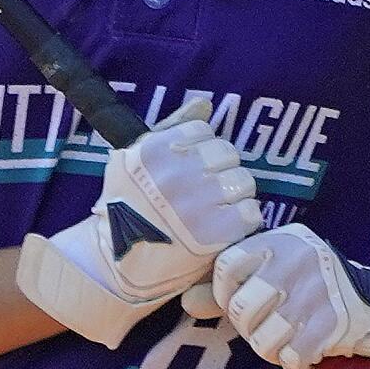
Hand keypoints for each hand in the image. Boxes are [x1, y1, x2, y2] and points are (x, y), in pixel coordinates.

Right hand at [18, 101, 262, 348]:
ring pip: (244, 181)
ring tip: (216, 210)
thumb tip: (206, 103)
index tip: (192, 170)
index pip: (204, 131)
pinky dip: (242, 220)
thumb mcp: (134, 159)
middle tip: (206, 193)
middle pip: (228, 155)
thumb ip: (172, 126)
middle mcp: (177, 172)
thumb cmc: (127, 207)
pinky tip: (223, 228)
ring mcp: (198, 203)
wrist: (118, 265)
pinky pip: (251, 212)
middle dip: (221, 171)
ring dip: (235, 196)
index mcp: (155, 150)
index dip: (202, 151)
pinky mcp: (217, 233)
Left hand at [181, 225, 369, 368]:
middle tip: (275, 329)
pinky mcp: (330, 324)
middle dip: (253, 330)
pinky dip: (299, 366)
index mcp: (282, 241)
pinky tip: (311, 358)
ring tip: (293, 343)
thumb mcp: (280, 272)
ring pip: (263, 341)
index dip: (225, 294)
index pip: (226, 266)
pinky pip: (292, 359)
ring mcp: (314, 292)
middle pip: (241, 311)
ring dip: (277, 352)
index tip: (241, 304)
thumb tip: (187, 302)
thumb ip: (233, 285)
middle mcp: (296, 261)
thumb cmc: (322, 288)